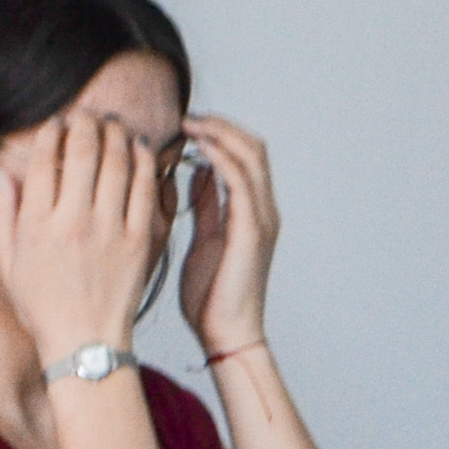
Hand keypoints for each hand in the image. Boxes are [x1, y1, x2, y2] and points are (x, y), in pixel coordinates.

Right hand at [0, 109, 165, 366]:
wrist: (85, 341)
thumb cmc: (43, 306)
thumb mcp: (8, 263)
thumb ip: (2, 214)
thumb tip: (0, 172)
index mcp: (37, 226)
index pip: (45, 159)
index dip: (53, 131)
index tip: (57, 123)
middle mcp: (73, 222)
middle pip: (85, 150)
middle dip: (87, 123)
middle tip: (88, 116)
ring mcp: (110, 229)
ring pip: (119, 160)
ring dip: (117, 134)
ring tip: (114, 126)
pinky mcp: (140, 238)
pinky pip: (147, 184)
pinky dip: (146, 159)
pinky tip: (140, 150)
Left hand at [176, 114, 278, 357]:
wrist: (225, 332)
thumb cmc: (211, 296)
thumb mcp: (204, 240)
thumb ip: (206, 207)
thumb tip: (197, 176)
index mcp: (251, 211)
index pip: (244, 156)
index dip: (219, 134)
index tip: (186, 124)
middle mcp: (263, 209)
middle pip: (252, 147)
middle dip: (221, 126)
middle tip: (187, 116)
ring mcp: (262, 217)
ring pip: (251, 156)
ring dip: (220, 134)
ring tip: (190, 123)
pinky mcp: (252, 230)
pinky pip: (240, 182)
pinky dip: (221, 158)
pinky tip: (199, 148)